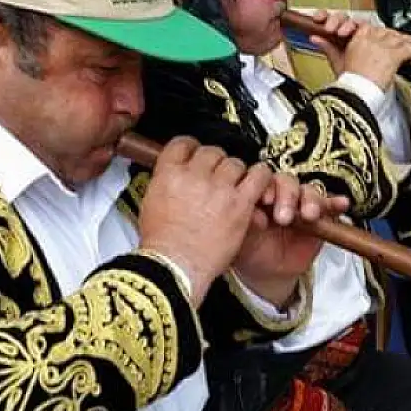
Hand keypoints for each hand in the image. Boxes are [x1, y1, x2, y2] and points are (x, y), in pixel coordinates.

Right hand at [137, 137, 273, 302]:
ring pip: (235, 163)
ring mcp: (218, 188)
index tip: (196, 153)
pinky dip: (261, 177)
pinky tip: (258, 183)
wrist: (175, 266)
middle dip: (215, 162)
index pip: (182, 144)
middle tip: (217, 175)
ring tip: (235, 185)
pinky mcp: (239, 203)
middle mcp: (194, 176)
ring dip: (236, 173)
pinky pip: (259, 176)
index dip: (192, 148)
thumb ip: (164, 186)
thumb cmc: (163, 246)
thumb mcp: (150, 206)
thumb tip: (171, 181)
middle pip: (211, 152)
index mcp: (168, 174)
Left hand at [231, 174, 349, 306]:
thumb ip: (245, 221)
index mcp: (258, 194)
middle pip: (287, 181)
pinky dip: (335, 203)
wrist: (266, 273)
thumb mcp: (241, 235)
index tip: (265, 200)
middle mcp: (280, 195)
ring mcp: (301, 205)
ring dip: (311, 200)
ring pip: (308, 191)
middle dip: (287, 196)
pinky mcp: (320, 217)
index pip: (264, 179)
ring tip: (310, 215)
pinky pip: (330, 205)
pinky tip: (341, 204)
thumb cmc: (250, 251)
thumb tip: (254, 213)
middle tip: (284, 217)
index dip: (266, 186)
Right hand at [307, 11, 410, 90]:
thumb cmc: (346, 80)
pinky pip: (409, 49)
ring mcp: (383, 45)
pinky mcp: (394, 55)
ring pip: (397, 38)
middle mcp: (370, 37)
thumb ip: (327, 46)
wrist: (356, 90)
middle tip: (399, 38)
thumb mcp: (336, 61)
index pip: (367, 27)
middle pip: (384, 32)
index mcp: (356, 37)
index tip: (378, 35)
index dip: (373, 31)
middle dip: (391, 36)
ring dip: (405, 40)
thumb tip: (315, 37)